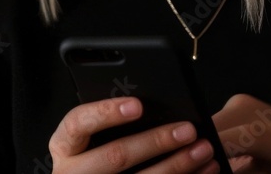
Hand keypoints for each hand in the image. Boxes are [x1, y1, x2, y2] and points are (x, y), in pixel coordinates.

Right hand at [48, 96, 220, 172]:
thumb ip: (112, 120)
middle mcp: (73, 173)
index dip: (106, 113)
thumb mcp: (93, 136)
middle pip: (116, 156)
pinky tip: (206, 171)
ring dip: (178, 165)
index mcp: (65, 146)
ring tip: (205, 150)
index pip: (78, 123)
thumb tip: (154, 104)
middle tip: (188, 129)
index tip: (138, 105)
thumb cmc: (97, 153)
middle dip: (156, 141)